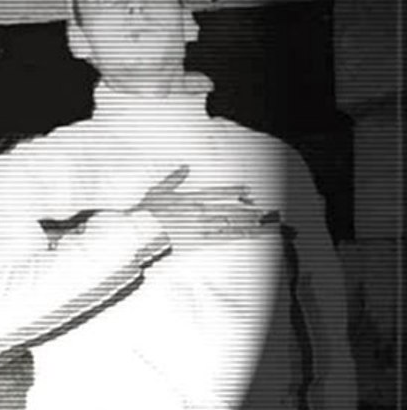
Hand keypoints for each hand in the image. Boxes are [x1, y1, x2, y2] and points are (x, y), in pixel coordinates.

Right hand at [133, 165, 273, 251]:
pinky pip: (225, 237)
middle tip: (270, 212)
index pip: (218, 192)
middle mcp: (201, 210)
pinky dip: (240, 235)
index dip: (234, 192)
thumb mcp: (157, 191)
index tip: (248, 191)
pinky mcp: (200, 241)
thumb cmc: (145, 214)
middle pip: (231, 209)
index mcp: (191, 198)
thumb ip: (173, 179)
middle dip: (251, 211)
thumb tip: (184, 168)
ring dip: (252, 222)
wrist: (139, 232)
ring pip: (232, 223)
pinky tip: (253, 234)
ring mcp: (202, 226)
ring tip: (269, 223)